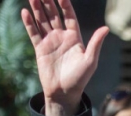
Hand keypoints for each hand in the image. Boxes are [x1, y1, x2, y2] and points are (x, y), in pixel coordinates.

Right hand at [21, 0, 108, 115]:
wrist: (64, 92)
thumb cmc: (80, 78)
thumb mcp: (90, 60)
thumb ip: (96, 43)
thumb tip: (106, 28)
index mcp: (75, 38)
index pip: (70, 16)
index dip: (65, 5)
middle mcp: (62, 37)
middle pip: (54, 15)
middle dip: (48, 3)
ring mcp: (50, 42)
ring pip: (42, 21)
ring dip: (37, 9)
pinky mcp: (40, 49)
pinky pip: (33, 33)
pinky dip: (29, 23)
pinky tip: (25, 12)